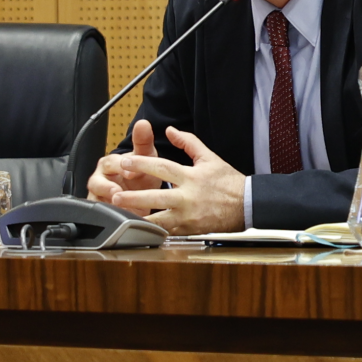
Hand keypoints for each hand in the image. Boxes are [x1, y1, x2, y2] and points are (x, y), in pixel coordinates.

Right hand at [87, 118, 165, 209]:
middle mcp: (101, 179)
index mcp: (110, 163)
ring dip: (106, 203)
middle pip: (97, 182)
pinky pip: (101, 214)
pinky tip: (121, 216)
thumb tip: (143, 123)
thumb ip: (143, 141)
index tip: (132, 173)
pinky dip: (110, 216)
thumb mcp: (145, 158)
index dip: (120, 167)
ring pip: (95, 199)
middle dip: (107, 187)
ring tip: (117, 207)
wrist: (142, 196)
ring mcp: (99, 197)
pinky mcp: (102, 212)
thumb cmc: (140, 174)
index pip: (111, 163)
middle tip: (118, 192)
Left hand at [109, 127, 245, 235]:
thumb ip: (188, 143)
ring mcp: (188, 216)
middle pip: (156, 195)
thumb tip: (171, 130)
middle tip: (114, 195)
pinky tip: (140, 229)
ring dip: (139, 217)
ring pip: (159, 219)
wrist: (247, 204)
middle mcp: (188, 197)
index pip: (162, 167)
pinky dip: (154, 230)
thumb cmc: (228, 182)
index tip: (124, 162)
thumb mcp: (209, 157)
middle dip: (133, 196)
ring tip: (121, 217)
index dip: (141, 163)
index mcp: (191, 177)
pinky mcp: (190, 229)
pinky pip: (168, 231)